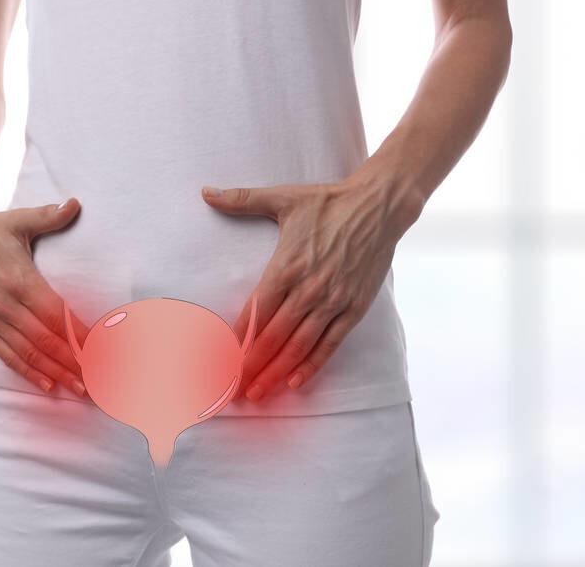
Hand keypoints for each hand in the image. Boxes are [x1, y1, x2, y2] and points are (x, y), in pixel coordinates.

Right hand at [0, 197, 89, 396]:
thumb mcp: (19, 219)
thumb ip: (49, 215)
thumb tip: (75, 204)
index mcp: (19, 280)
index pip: (56, 315)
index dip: (79, 335)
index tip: (103, 349)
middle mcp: (5, 304)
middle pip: (46, 341)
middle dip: (74, 362)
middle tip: (100, 378)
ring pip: (29, 353)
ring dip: (56, 372)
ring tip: (80, 388)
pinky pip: (7, 355)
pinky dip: (28, 372)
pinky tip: (49, 386)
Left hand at [202, 174, 420, 400]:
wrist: (379, 205)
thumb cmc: (328, 202)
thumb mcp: (283, 198)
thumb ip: (242, 199)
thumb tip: (206, 192)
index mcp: (287, 265)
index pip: (257, 310)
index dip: (239, 336)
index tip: (222, 357)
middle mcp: (309, 288)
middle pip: (274, 335)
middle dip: (253, 364)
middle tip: (234, 387)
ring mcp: (333, 300)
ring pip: (300, 345)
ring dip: (277, 371)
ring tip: (259, 392)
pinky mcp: (354, 307)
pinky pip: (331, 343)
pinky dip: (313, 364)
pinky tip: (296, 382)